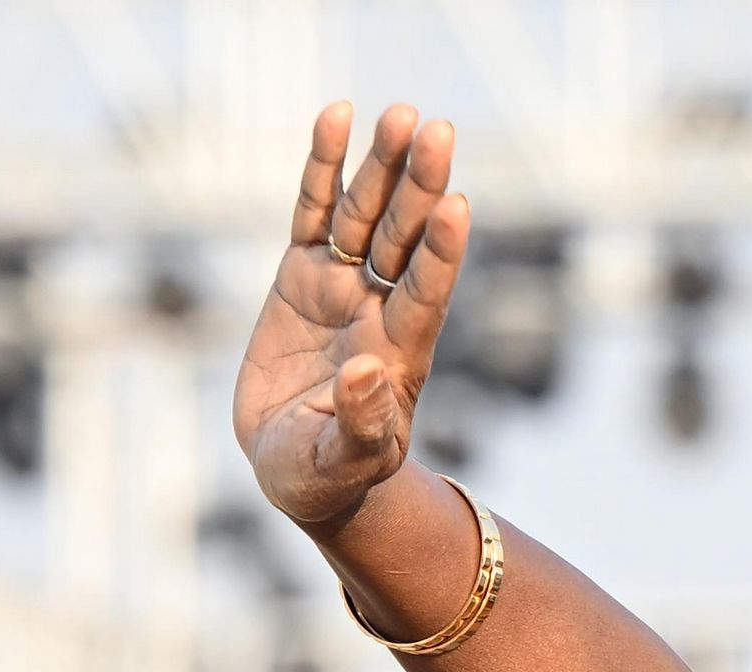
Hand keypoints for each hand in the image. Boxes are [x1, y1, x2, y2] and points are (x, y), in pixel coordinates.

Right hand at [235, 102, 470, 534]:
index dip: (440, 254)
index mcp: (399, 355)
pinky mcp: (303, 275)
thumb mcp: (340, 466)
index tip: (455, 206)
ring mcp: (343, 287)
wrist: (296, 466)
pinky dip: (324, 167)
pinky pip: (315, 212)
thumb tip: (366, 372)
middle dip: (418, 186)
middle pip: (405, 238)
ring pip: (366, 214)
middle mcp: (379, 310)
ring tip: (397, 113)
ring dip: (381, 164)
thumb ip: (362, 427)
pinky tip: (338, 116)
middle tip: (435, 130)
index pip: (426, 295)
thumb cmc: (328, 477)